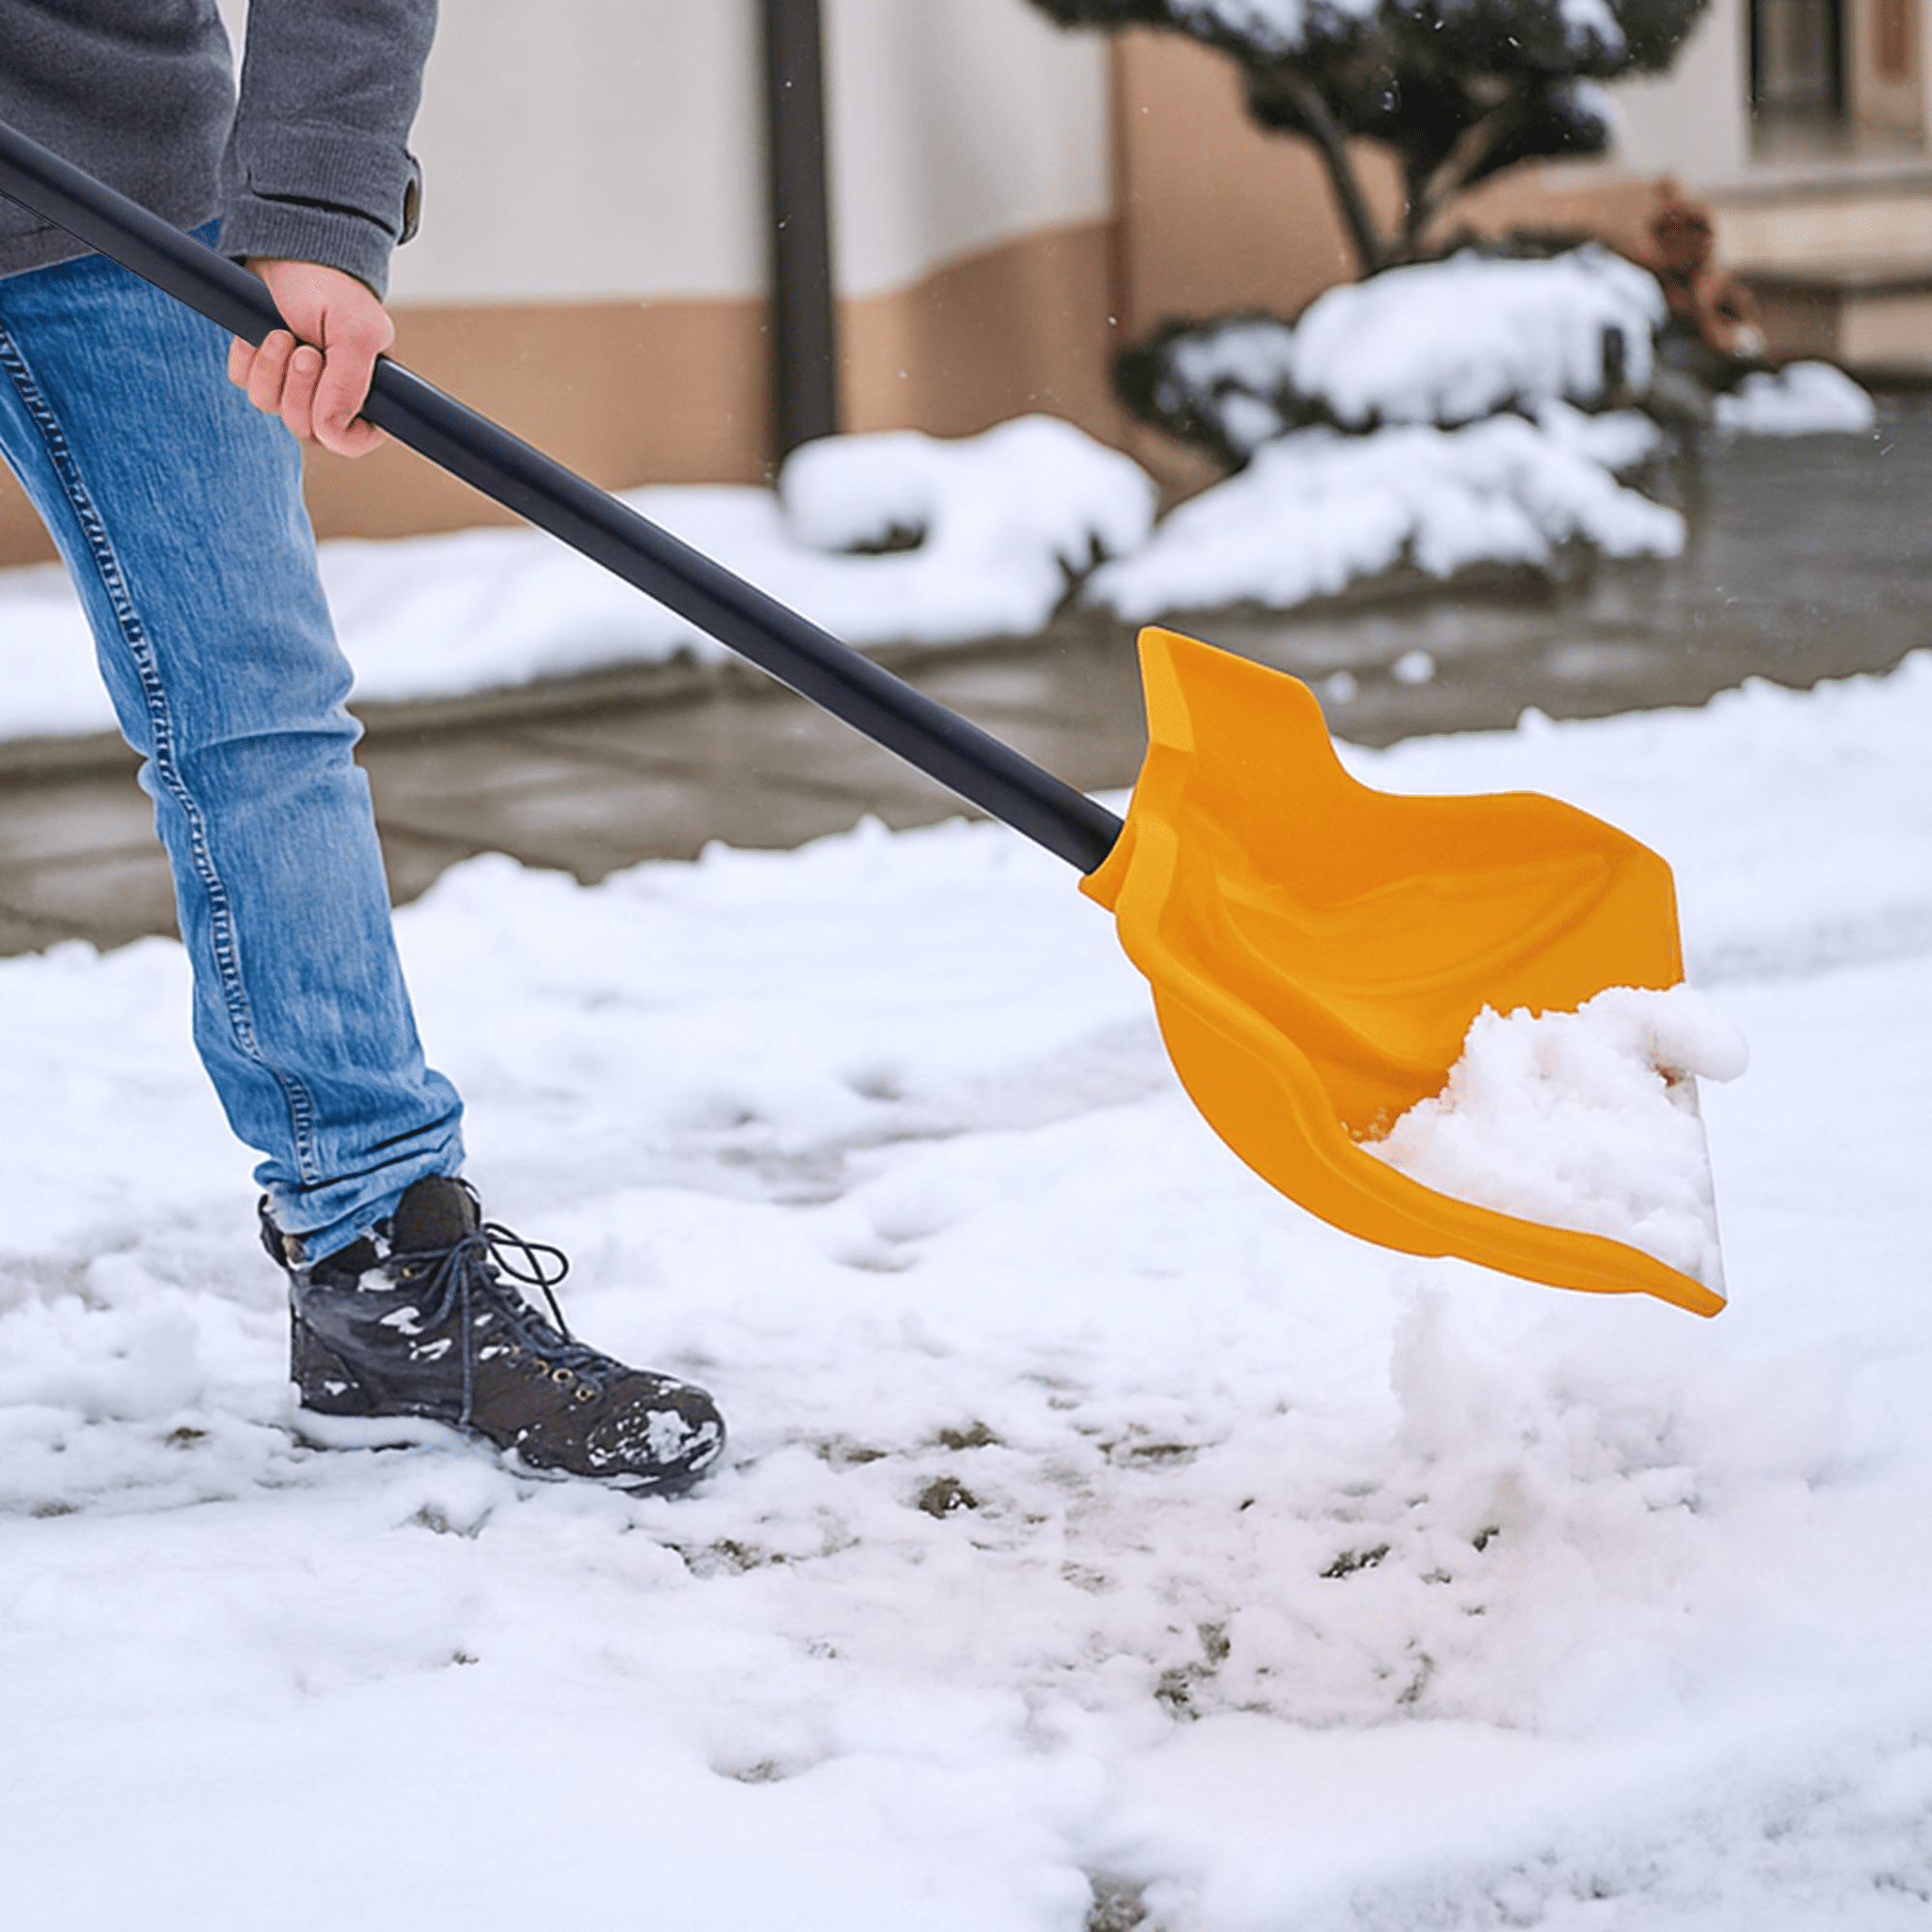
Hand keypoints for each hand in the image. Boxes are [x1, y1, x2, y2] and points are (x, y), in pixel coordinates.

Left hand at [226, 259, 394, 457]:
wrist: (290, 248)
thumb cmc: (331, 286)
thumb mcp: (354, 334)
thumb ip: (350, 387)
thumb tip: (332, 430)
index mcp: (366, 393)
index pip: (351, 441)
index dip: (336, 429)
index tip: (328, 396)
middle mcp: (330, 394)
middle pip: (305, 428)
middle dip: (300, 387)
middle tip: (305, 350)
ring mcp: (293, 382)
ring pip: (271, 407)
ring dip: (272, 369)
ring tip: (282, 333)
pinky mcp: (261, 365)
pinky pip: (245, 383)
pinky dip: (249, 358)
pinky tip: (261, 332)